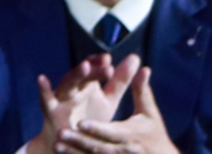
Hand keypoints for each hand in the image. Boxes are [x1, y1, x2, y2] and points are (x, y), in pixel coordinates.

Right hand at [27, 54, 140, 153]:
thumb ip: (120, 80)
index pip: (93, 68)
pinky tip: (42, 79)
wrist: (72, 145)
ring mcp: (62, 99)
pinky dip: (43, 90)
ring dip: (75, 75)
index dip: (99, 63)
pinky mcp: (51, 112)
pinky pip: (45, 100)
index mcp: (87, 84)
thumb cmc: (90, 120)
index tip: (108, 59)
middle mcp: (74, 89)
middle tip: (105, 64)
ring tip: (85, 66)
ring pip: (67, 84)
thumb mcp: (108, 100)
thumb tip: (135, 57)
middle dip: (93, 68)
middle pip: (82, 75)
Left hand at [57, 67, 175, 153]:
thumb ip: (141, 91)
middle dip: (79, 141)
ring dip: (74, 152)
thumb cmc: (155, 134)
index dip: (96, 128)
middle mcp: (123, 150)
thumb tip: (143, 68)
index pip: (111, 132)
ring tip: (56, 145)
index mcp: (131, 134)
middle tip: (60, 133)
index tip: (80, 122)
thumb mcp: (150, 113)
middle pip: (98, 147)